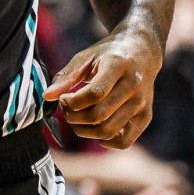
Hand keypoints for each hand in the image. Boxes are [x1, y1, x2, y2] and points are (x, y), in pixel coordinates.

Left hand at [45, 34, 159, 148]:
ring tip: (77, 118)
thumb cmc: (108, 54)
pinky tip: (96, 127)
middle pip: (99, 116)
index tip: (63, 98)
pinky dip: (105, 141)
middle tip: (67, 110)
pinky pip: (123, 142)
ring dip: (84, 131)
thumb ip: (66, 76)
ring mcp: (142, 103)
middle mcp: (134, 85)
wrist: (142, 51)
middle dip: (74, 118)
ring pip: (108, 131)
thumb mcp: (86, 57)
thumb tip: (47, 97)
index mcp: (118, 66)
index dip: (72, 102)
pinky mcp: (146, 117)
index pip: (94, 94)